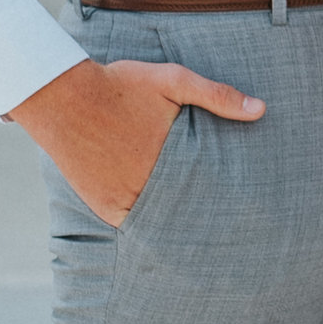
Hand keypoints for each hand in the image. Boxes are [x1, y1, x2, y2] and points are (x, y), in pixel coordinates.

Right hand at [5, 53, 263, 225]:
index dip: (225, 199)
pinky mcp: (105, 207)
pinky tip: (166, 234)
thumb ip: (216, 95)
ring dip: (178, 223)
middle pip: (187, 209)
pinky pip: (134, 224)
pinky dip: (147, 225)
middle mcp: (148, 186)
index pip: (210, 190)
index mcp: (171, 159)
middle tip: (232, 233)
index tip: (245, 208)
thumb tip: (261, 109)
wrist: (61, 97)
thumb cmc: (119, 86)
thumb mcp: (172, 80)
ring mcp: (124, 200)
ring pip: (162, 221)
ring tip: (206, 243)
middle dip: (205, 216)